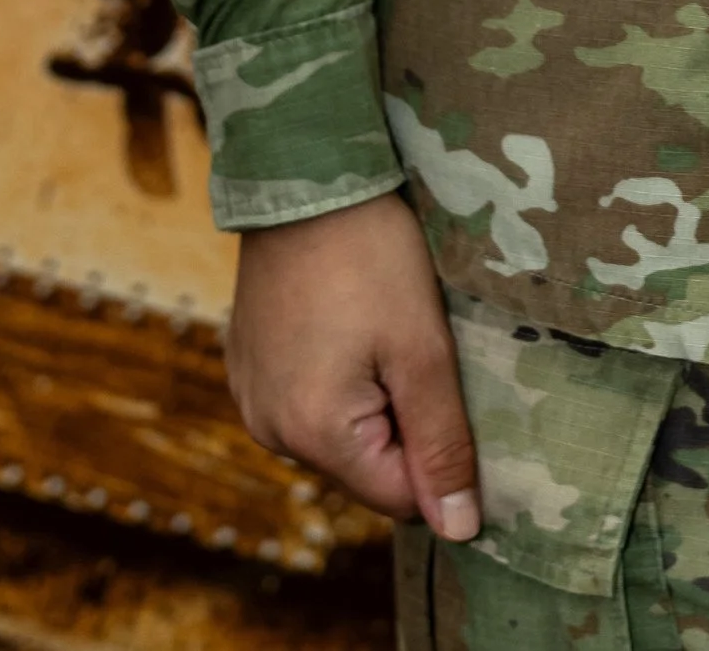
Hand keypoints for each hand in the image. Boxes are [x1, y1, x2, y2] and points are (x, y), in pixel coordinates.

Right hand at [227, 192, 480, 538]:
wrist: (304, 177)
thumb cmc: (372, 256)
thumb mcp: (423, 348)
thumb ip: (442, 443)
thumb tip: (459, 531)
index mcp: (313, 434)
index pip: (398, 497)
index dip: (440, 457)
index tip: (455, 395)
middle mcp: (269, 432)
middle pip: (367, 468)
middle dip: (405, 423)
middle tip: (418, 348)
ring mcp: (252, 399)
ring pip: (339, 434)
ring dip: (373, 399)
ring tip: (382, 329)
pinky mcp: (248, 367)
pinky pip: (308, 400)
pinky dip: (339, 377)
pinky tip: (350, 321)